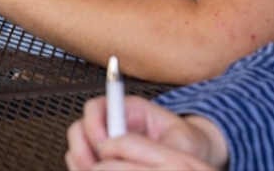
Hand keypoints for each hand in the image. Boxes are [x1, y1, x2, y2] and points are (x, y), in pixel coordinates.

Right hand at [65, 96, 226, 169]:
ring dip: (82, 163)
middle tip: (94, 166)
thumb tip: (136, 150)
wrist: (196, 154)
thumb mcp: (181, 143)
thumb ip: (159, 146)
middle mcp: (112, 123)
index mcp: (129, 110)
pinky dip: (84, 170)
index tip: (103, 145)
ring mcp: (106, 142)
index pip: (97, 108)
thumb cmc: (189, 144)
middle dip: (83, 149)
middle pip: (80, 129)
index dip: (94, 126)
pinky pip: (83, 163)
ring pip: (77, 148)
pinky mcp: (105, 159)